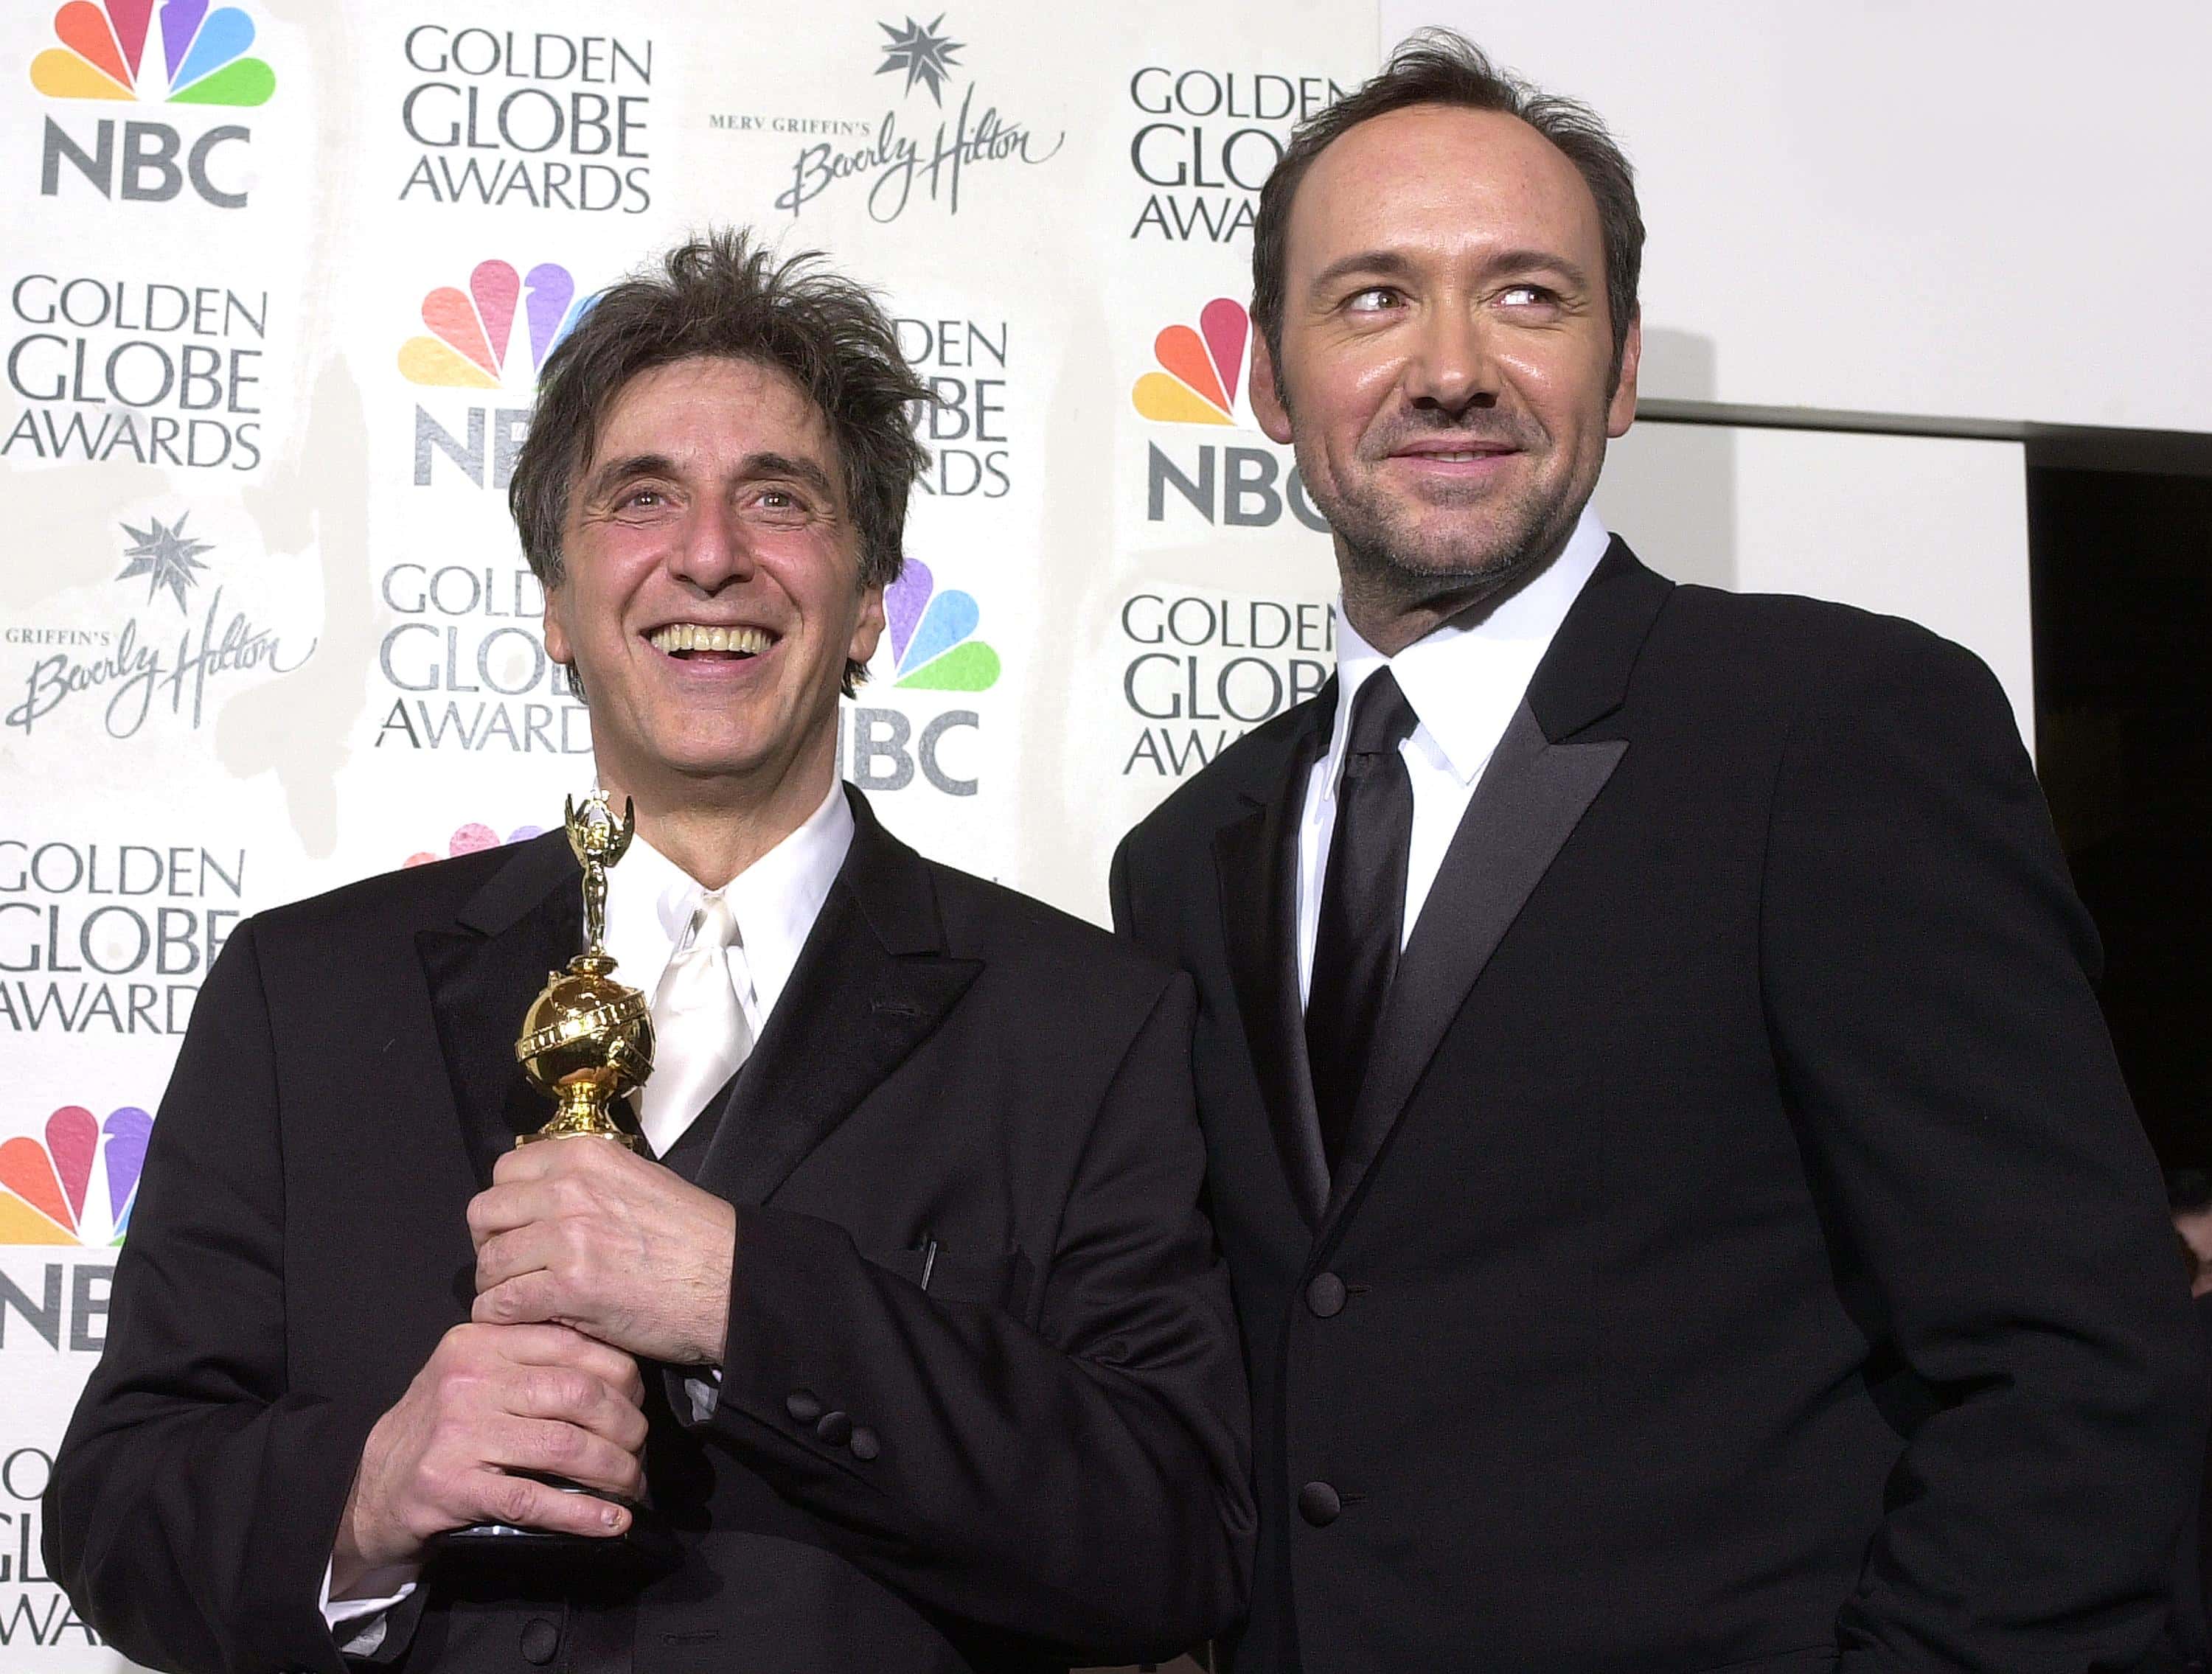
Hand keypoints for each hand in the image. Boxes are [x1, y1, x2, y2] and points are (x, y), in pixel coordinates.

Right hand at [333, 1322, 645, 1592]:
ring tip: (632, 1486)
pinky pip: (536, 1499)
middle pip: (580, 1396)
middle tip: (640, 1451)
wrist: (374, 1484)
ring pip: (566, 1446)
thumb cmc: (442, 1425)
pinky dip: (583, 1514)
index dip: (623, 1377)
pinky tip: (611, 1521)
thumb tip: (620, 1373)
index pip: (575, 1345)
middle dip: (626, 1427)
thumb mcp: (476, 1371)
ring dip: (614, 1472)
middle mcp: (471, 1379)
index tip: (638, 1403)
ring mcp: (460, 1433)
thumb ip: (531, 1358)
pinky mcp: (454, 1486)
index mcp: (483, 1341)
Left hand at [468, 1135, 736, 1364]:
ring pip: (489, 1262)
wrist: (729, 1279)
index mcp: (585, 1156)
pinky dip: (503, 1317)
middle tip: (514, 1269)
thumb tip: (540, 1197)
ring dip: (498, 1286)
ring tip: (523, 1300)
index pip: (505, 1172)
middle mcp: (569, 1188)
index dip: (506, 1207)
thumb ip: (585, 1180)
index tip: (518, 1230)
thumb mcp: (637, 1179)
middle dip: (492, 1245)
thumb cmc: (692, 1237)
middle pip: (485, 1214)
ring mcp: (567, 1237)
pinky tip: (527, 1322)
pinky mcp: (568, 1287)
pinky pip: (501, 1303)